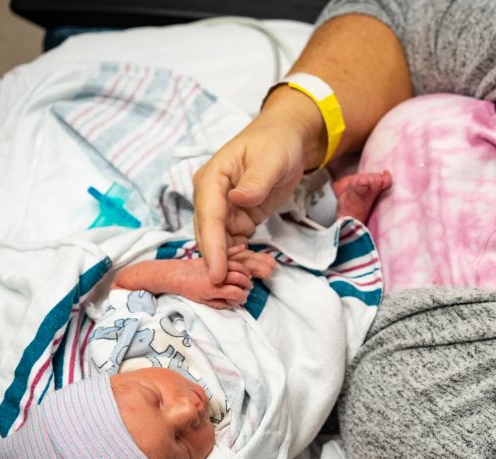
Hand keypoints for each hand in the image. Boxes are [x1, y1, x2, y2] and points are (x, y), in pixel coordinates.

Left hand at [164, 247, 254, 308]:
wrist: (175, 275)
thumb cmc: (188, 290)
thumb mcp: (202, 302)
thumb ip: (219, 304)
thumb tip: (232, 304)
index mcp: (213, 290)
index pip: (235, 293)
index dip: (242, 297)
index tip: (243, 299)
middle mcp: (216, 277)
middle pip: (239, 278)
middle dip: (247, 284)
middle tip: (248, 287)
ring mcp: (214, 266)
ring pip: (236, 266)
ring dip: (245, 271)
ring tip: (247, 276)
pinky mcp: (212, 258)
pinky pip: (226, 253)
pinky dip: (236, 249)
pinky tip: (243, 247)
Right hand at [194, 88, 324, 283]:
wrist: (287, 140)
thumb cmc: (276, 143)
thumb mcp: (270, 159)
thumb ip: (255, 181)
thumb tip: (238, 199)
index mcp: (211, 180)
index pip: (208, 219)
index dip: (212, 248)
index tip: (216, 274)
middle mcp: (211, 198)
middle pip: (211, 237)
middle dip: (225, 262)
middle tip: (244, 282)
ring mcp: (223, 211)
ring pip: (224, 246)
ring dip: (239, 263)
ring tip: (263, 272)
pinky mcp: (237, 220)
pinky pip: (237, 245)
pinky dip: (247, 258)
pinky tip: (263, 267)